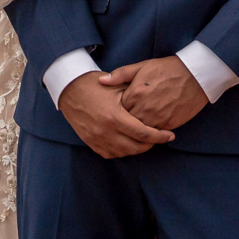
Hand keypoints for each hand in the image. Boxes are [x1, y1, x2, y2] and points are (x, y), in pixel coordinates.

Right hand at [57, 72, 176, 158]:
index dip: (159, 136)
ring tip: (144, 141)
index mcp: (115, 117)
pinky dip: (121, 151)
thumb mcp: (117, 87)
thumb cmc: (95, 84)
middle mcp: (106, 131)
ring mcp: (96, 138)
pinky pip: (110, 154)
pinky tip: (127, 143)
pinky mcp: (90, 142)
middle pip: (136, 147)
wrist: (69, 88)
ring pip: (124, 153)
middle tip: (158, 138)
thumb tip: (156, 107)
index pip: (143, 133)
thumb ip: (136, 98)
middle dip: (150, 144)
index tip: (169, 135)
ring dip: (136, 149)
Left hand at [103, 57, 209, 131]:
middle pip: (127, 123)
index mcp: (135, 93)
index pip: (118, 109)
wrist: (195, 75)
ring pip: (140, 131)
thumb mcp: (142, 66)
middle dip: (124, 123)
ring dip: (137, 130)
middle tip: (122, 122)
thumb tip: (101, 80)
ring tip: (135, 126)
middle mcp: (144, 108)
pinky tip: (149, 128)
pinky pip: (155, 134)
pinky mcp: (169, 124)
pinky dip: (151, 133)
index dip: (116, 110)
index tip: (116, 109)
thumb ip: (120, 75)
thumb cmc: (167, 69)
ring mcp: (157, 118)